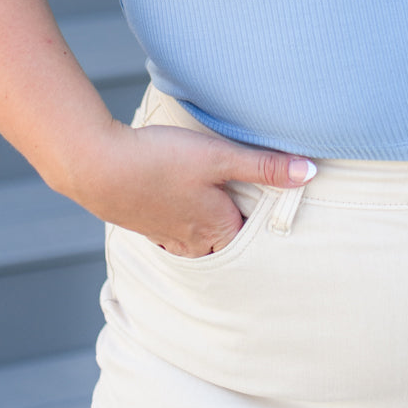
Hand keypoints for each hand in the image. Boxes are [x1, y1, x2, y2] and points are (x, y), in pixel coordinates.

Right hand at [66, 120, 316, 256]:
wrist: (97, 167)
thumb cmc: (160, 160)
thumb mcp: (219, 156)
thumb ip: (264, 166)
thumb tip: (310, 173)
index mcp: (217, 227)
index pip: (254, 240)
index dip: (269, 230)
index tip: (284, 220)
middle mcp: (193, 240)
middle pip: (227, 250)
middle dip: (242, 242)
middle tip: (260, 230)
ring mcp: (166, 236)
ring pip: (199, 248)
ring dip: (213, 240)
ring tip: (226, 228)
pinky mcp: (144, 225)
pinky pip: (174, 239)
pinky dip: (185, 232)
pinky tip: (183, 217)